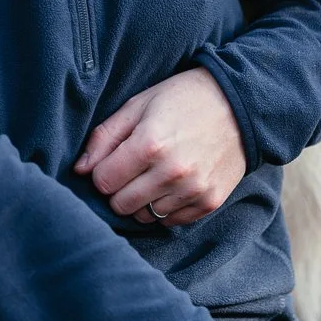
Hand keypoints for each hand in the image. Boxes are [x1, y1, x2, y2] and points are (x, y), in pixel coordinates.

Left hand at [74, 69, 245, 225]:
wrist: (240, 104)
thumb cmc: (182, 99)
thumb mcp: (139, 105)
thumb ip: (104, 137)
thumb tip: (80, 170)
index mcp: (149, 144)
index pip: (102, 181)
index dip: (103, 171)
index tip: (114, 160)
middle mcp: (172, 172)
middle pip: (120, 204)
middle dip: (119, 189)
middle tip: (133, 169)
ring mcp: (193, 190)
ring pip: (145, 217)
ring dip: (143, 200)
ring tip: (155, 174)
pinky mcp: (209, 202)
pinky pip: (171, 221)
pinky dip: (167, 207)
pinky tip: (174, 183)